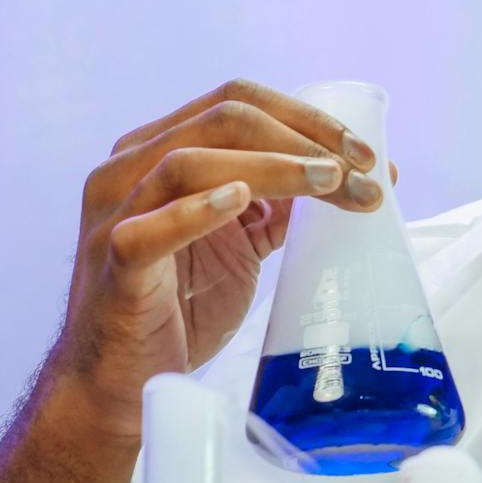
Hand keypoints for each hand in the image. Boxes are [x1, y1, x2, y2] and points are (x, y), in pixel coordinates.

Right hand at [46, 79, 384, 435]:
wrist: (124, 380)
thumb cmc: (182, 307)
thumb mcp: (242, 245)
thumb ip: (279, 207)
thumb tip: (356, 178)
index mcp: (160, 151)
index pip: (238, 102)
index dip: (308, 118)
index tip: (367, 154)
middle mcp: (130, 168)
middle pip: (223, 119)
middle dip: (303, 139)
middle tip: (362, 171)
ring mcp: (114, 212)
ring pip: (191, 162)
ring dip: (274, 167)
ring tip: (329, 182)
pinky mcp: (113, 262)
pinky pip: (149, 229)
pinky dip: (197, 210)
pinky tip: (242, 201)